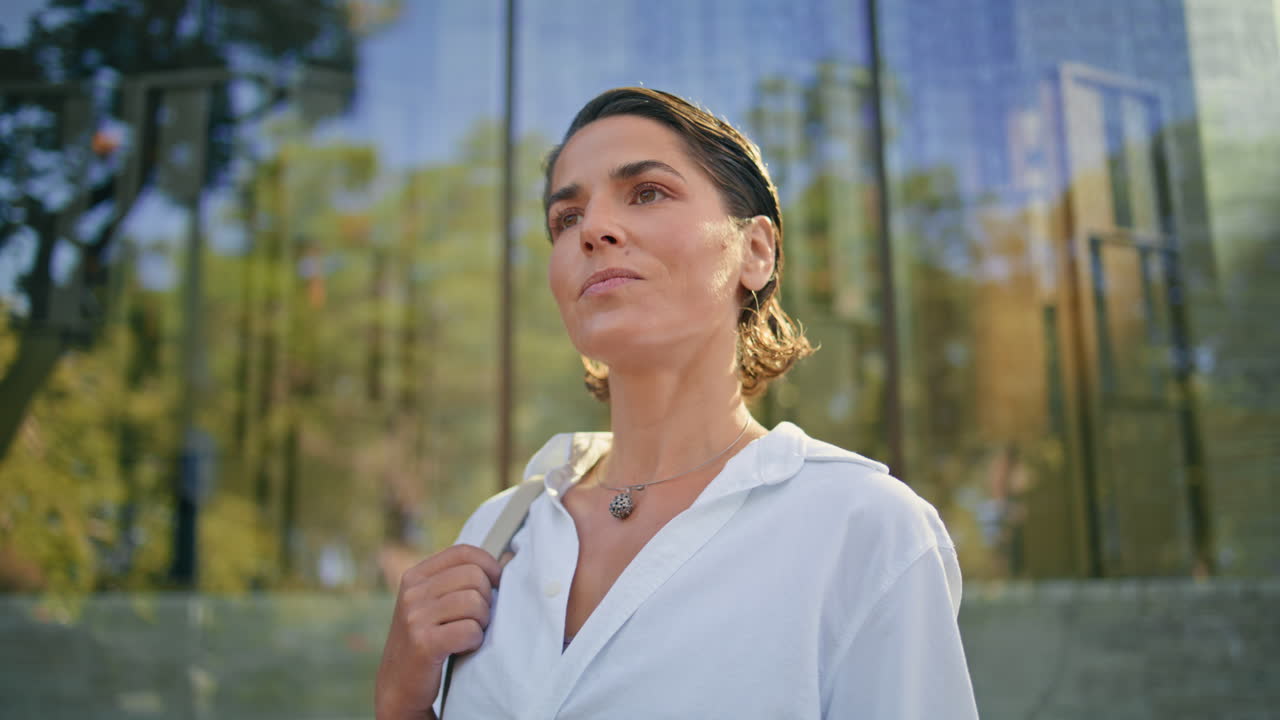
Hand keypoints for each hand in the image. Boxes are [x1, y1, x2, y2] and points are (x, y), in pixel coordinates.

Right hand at [375, 544, 501, 719]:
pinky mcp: (423, 644)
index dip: (489, 564)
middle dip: (486, 599)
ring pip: (474, 602)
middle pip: (474, 577)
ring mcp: (415, 617)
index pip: (463, 552)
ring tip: (469, 634)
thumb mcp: (431, 604)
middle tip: (477, 620)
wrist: (398, 688)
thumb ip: (457, 581)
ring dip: (481, 622)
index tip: (497, 583)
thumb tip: (506, 559)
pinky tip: (463, 647)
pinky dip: (474, 640)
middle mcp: (412, 593)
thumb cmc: (427, 641)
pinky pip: (469, 630)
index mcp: (415, 576)